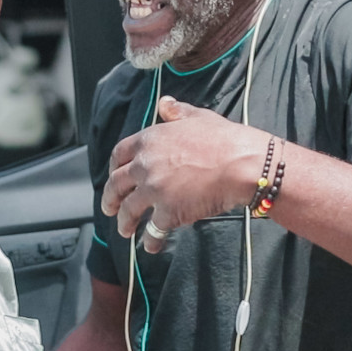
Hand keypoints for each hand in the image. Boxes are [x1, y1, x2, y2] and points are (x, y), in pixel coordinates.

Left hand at [102, 96, 269, 252]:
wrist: (242, 164)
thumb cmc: (225, 140)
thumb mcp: (198, 117)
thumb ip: (177, 111)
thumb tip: (165, 103)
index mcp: (149, 140)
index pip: (119, 154)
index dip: (114, 167)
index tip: (114, 176)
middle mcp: (146, 165)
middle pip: (116, 184)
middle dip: (110, 199)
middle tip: (109, 208)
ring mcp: (155, 190)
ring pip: (129, 210)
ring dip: (124, 223)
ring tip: (125, 231)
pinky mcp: (169, 212)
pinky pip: (153, 231)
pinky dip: (151, 242)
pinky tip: (151, 247)